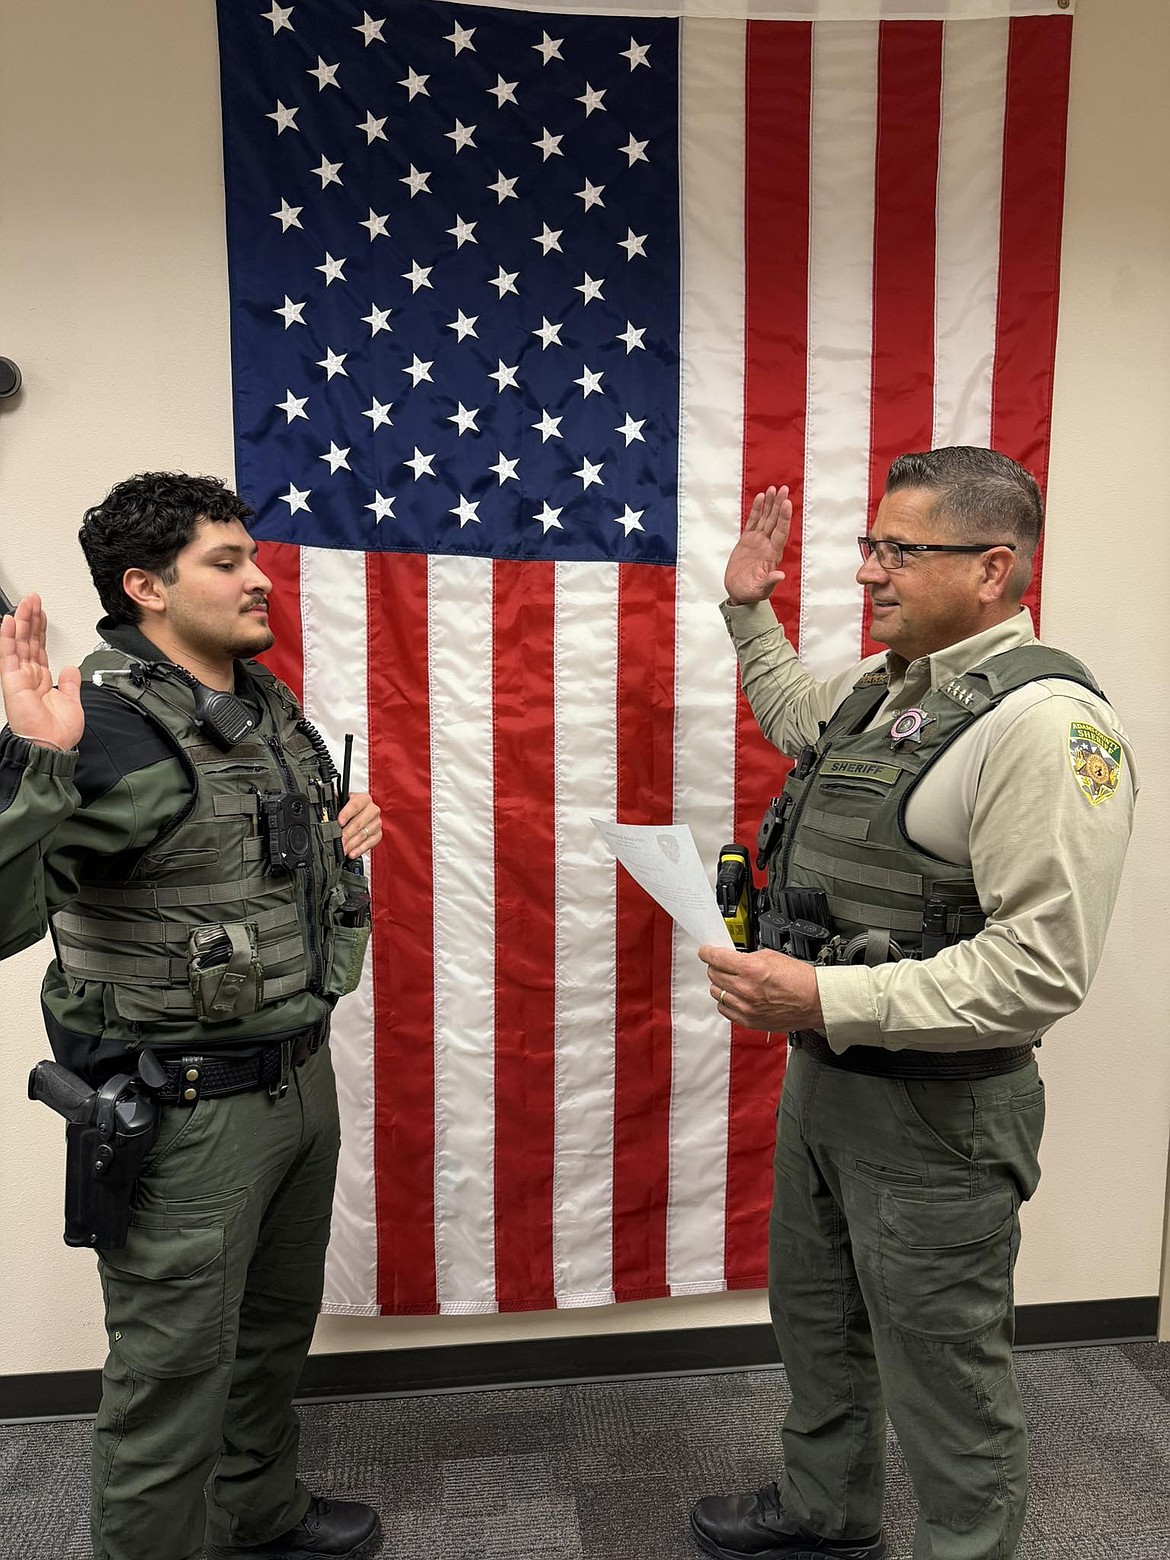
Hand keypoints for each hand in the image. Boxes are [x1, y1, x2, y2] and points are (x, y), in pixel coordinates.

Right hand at [0, 595, 83, 750]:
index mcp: (42, 680)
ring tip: (26, 603)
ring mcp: (19, 676)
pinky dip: (8, 636)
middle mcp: (29, 676)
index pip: (40, 648)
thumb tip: (71, 668)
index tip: (42, 612)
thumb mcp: (72, 701)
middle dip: (32, 618)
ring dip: (22, 621)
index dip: (41, 629)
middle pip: (29, 640)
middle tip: (33, 599)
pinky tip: (10, 621)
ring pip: (19, 642)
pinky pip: (9, 654)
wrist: (51, 746)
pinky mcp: (11, 680)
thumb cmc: (57, 732)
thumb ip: (71, 682)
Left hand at [338, 792, 380, 858]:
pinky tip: (352, 853)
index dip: (346, 814)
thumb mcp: (340, 803)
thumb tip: (323, 814)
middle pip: (359, 823)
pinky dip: (360, 849)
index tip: (339, 822)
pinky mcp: (378, 834)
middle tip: (339, 841)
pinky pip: (370, 843)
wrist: (357, 813)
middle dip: (347, 834)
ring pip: (363, 834)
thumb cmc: (347, 808)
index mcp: (363, 799)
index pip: (355, 805)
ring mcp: (376, 823)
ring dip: (352, 844)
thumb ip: (334, 807)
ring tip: (343, 849)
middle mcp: (372, 810)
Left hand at [698, 943, 823, 1033]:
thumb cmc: (799, 980)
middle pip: (713, 974)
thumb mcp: (772, 955)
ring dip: (721, 984)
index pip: (715, 958)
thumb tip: (732, 958)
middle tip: (723, 964)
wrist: (814, 1001)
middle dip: (716, 966)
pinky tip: (735, 996)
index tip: (706, 951)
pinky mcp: (748, 1021)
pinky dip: (726, 1002)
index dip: (707, 952)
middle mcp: (745, 989)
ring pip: (716, 992)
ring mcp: (745, 1007)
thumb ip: (747, 957)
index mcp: (750, 969)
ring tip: (732, 981)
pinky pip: (724, 1010)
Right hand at [724, 486, 791, 604]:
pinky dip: (757, 510)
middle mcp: (767, 545)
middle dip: (779, 505)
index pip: (780, 532)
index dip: (784, 518)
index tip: (786, 503)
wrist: (739, 593)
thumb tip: (780, 576)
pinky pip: (752, 522)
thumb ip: (770, 583)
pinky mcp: (747, 541)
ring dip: (770, 504)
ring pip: (765, 519)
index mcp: (772, 555)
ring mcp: (758, 542)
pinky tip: (761, 498)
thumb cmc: (750, 594)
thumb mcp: (760, 591)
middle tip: (784, 489)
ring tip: (773, 488)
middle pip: (775, 521)